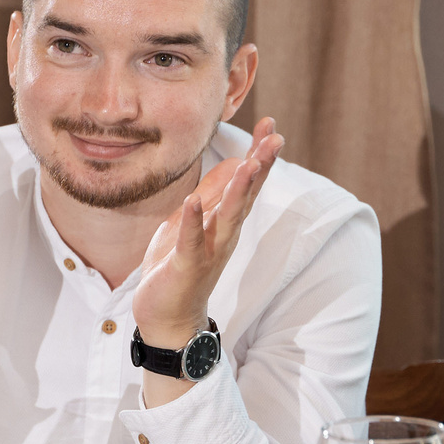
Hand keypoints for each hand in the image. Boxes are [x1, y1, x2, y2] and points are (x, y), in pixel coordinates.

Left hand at [132, 117, 282, 348]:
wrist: (167, 318)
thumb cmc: (179, 268)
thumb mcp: (196, 221)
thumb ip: (214, 195)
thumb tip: (234, 162)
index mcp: (225, 222)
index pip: (247, 183)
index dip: (259, 155)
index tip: (271, 125)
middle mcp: (224, 235)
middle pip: (247, 196)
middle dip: (260, 167)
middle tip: (276, 139)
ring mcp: (208, 251)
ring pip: (227, 217)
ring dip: (238, 191)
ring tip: (248, 164)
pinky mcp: (186, 266)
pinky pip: (191, 241)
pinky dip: (193, 221)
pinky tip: (194, 200)